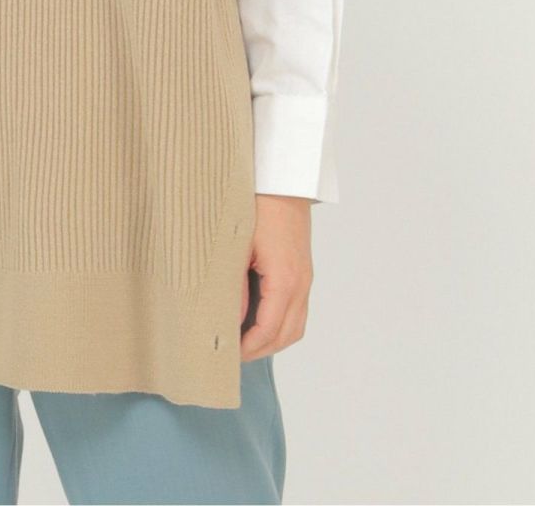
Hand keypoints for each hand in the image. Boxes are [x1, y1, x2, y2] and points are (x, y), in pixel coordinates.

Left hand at [239, 193, 312, 361]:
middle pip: (287, 334)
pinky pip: (297, 308)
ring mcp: (305, 277)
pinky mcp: (303, 269)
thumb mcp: (238, 246)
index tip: (228, 356)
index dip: (249, 348)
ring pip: (296, 325)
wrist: (283, 178)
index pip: (269, 330)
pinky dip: (280, 322)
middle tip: (233, 355)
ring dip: (273, 339)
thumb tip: (229, 319)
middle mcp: (301, 282)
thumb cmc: (257, 205)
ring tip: (244, 341)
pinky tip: (258, 318)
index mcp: (285, 279)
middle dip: (261, 350)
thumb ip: (234, 286)